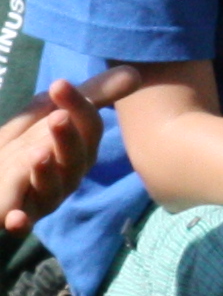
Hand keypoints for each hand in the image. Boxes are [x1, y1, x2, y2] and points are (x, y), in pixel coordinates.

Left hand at [0, 84, 98, 230]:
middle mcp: (67, 176)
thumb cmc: (23, 144)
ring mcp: (43, 198)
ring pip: (51, 189)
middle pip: (74, 159)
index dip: (77, 106)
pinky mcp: (16, 216)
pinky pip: (22, 222)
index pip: (88, 127)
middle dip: (66, 139)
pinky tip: (16, 219)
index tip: (59, 84)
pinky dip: (21, 222)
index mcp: (79, 150)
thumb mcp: (46, 114)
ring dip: (45, 173)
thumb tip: (133, 73)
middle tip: (56, 118)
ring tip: (37, 155)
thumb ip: (87, 97)